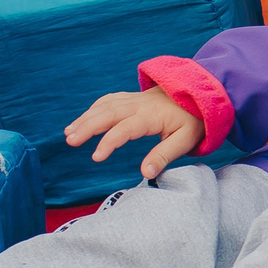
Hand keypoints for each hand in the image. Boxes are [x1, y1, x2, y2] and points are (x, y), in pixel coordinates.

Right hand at [65, 87, 203, 179]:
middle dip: (87, 126)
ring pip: (105, 106)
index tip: (96, 157)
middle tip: (70, 140)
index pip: (126, 128)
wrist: (198, 95)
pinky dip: (93, 109)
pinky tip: (83, 120)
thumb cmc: (192, 121)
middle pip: (108, 113)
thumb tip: (146, 173)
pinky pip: (108, 100)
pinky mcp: (131, 98)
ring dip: (85, 118)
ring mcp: (134, 99)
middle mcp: (139, 105)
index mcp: (152, 116)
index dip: (109, 142)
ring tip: (69, 133)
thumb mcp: (185, 140)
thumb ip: (164, 156)